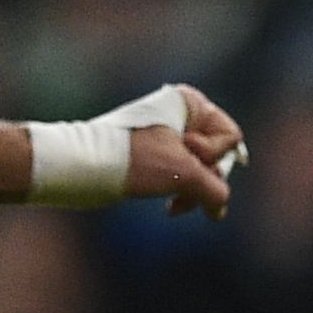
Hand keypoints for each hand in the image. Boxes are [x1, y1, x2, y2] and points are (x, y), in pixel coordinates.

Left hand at [125, 86, 246, 218]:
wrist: (82, 166)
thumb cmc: (133, 160)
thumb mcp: (183, 175)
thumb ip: (214, 190)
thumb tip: (219, 209)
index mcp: (190, 103)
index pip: (230, 136)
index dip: (213, 154)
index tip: (186, 153)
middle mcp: (180, 115)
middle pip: (216, 156)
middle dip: (204, 180)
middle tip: (181, 188)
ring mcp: (167, 137)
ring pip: (199, 171)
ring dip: (192, 191)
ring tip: (174, 207)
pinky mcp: (153, 157)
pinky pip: (181, 177)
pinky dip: (179, 193)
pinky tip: (171, 208)